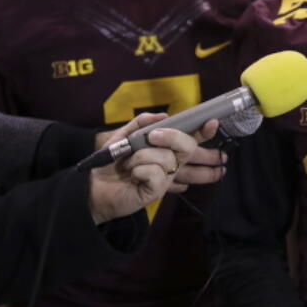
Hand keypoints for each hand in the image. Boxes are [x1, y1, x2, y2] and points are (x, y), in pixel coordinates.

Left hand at [87, 113, 209, 223]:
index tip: (213, 122)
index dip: (204, 131)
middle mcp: (170, 162)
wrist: (93, 185)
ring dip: (141, 156)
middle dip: (173, 137)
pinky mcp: (157, 190)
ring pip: (167, 158)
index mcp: (165, 148)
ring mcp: (165, 177)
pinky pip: (155, 173)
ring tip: (129, 164)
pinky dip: (139, 170)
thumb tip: (162, 116)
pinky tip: (133, 176)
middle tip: (154, 137)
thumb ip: (141, 123)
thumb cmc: (111, 162)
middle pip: (188, 147)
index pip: (190, 138)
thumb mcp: (123, 136)